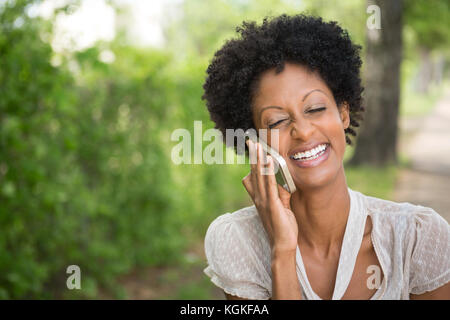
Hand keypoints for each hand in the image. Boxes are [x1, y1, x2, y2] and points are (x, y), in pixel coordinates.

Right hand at [242, 139, 297, 254]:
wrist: (282, 244)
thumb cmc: (283, 227)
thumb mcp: (282, 206)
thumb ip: (281, 192)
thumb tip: (283, 180)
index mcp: (259, 197)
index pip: (254, 175)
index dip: (253, 162)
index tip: (252, 148)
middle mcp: (259, 197)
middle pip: (254, 173)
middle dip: (253, 156)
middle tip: (251, 141)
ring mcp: (264, 201)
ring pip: (260, 176)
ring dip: (259, 160)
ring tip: (258, 146)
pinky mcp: (272, 205)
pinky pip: (270, 185)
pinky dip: (269, 172)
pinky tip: (269, 162)